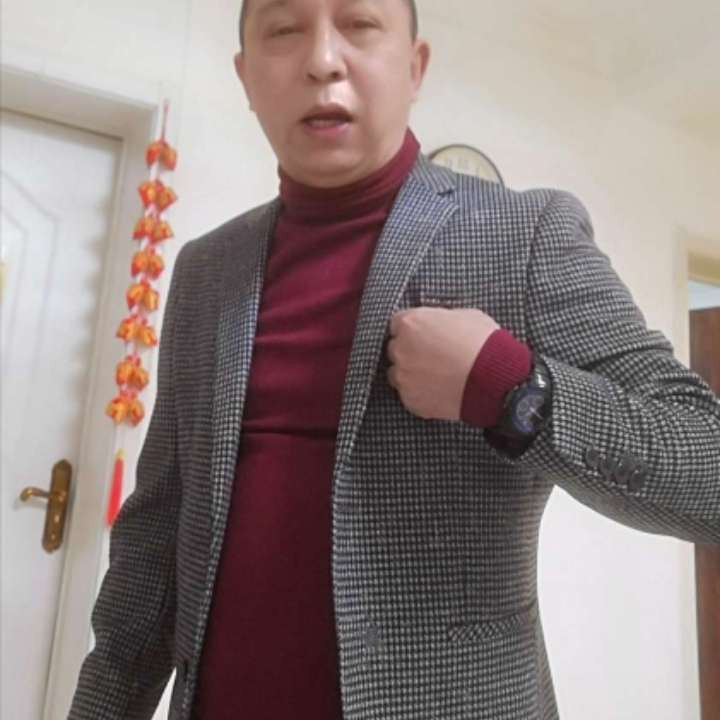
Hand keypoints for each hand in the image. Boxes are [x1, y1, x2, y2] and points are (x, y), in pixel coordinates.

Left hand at [386, 306, 498, 420]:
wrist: (495, 380)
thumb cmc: (484, 344)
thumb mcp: (465, 316)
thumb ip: (442, 319)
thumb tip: (441, 324)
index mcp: (411, 324)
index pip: (398, 324)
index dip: (413, 330)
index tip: (423, 335)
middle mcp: (401, 350)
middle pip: (395, 349)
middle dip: (410, 351)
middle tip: (432, 356)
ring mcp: (404, 377)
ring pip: (399, 374)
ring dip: (412, 373)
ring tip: (436, 376)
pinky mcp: (411, 400)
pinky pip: (409, 395)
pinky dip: (421, 393)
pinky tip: (439, 390)